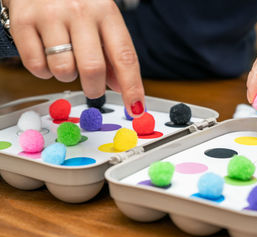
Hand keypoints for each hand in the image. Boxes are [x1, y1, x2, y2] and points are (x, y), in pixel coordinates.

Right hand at [7, 0, 144, 115]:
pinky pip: (36, 66)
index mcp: (106, 12)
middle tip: (93, 88)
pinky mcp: (23, 21)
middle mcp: (80, 12)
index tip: (136, 109)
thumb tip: (121, 88)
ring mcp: (51, 15)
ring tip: (65, 60)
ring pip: (63, 70)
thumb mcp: (101, 20)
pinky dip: (43, 71)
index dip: (132, 87)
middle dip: (94, 88)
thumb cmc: (74, 1)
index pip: (125, 57)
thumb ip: (113, 54)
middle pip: (93, 69)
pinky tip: (46, 56)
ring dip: (66, 76)